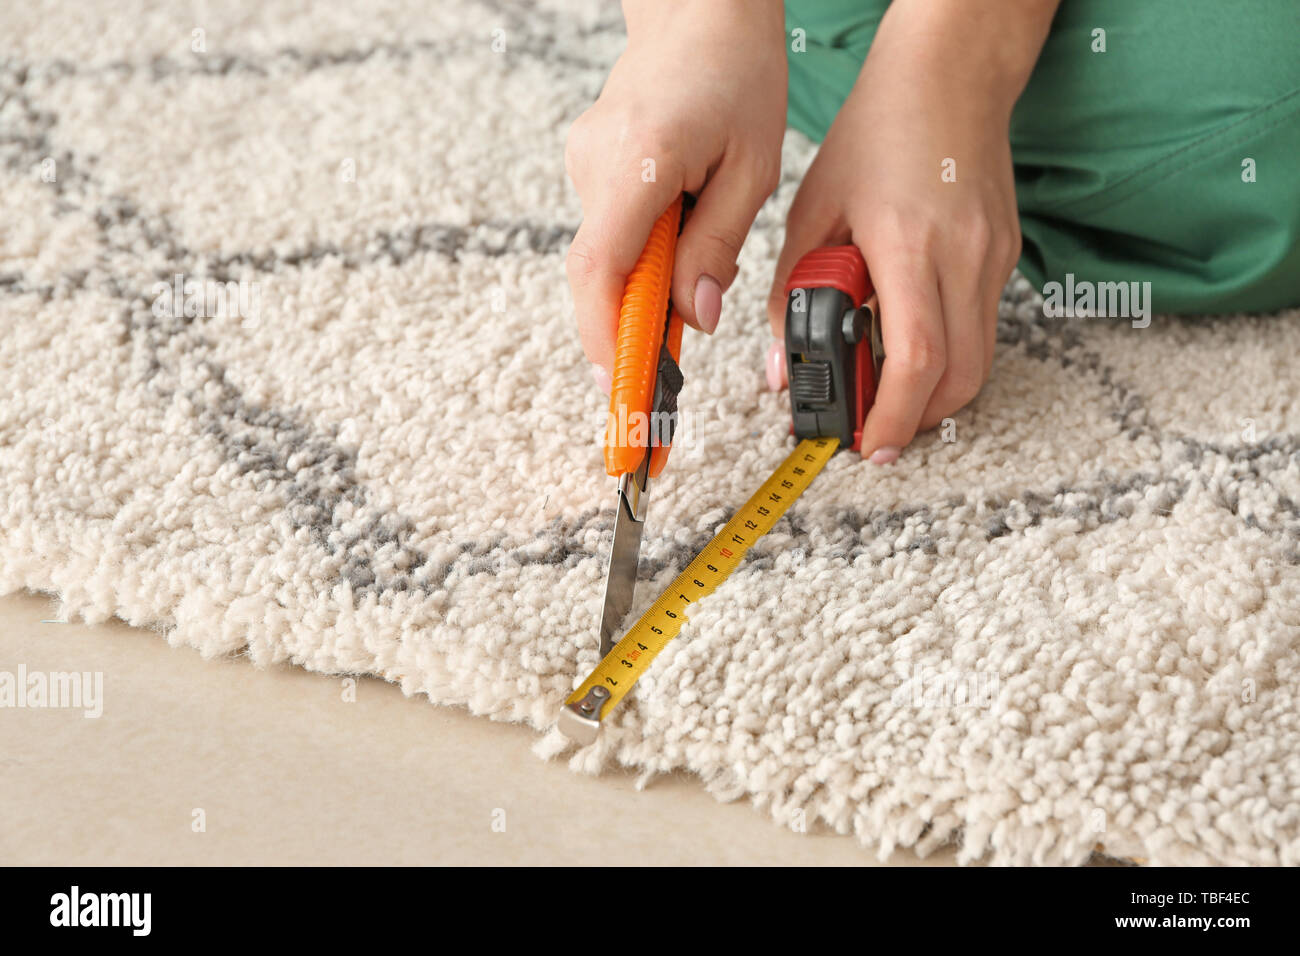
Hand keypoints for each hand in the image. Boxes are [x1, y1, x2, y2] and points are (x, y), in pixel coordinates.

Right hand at [566, 0, 786, 388]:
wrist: (700, 9)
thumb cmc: (737, 73)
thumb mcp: (751, 169)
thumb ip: (718, 246)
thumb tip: (697, 317)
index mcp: (640, 159)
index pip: (601, 268)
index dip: (605, 335)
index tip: (620, 386)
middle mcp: (595, 161)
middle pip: (598, 273)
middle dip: (631, 327)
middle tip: (666, 374)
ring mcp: (583, 161)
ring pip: (607, 254)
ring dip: (646, 284)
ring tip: (696, 271)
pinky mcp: (588, 164)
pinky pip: (611, 230)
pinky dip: (641, 254)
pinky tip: (680, 233)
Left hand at [767, 0, 1053, 461]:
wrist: (951, 75)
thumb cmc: (875, 133)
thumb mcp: (811, 212)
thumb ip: (790, 296)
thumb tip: (782, 371)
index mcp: (907, 244)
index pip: (915, 358)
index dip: (893, 416)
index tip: (869, 446)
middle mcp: (962, 258)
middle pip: (959, 379)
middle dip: (916, 421)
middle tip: (875, 433)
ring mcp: (993, 259)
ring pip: (979, 363)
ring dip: (934, 395)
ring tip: (887, 396)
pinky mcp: (1004, 257)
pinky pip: (983, 329)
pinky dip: (947, 356)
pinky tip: (909, 342)